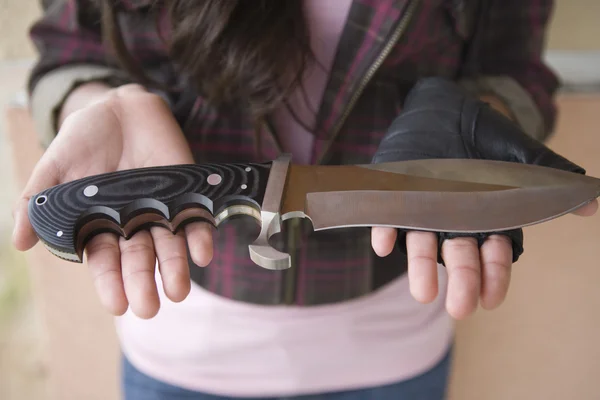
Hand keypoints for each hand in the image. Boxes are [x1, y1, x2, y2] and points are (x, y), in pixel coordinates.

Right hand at [13, 84, 212, 318]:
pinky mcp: (186, 194)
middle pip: (139, 259)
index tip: (118, 305)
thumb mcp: (53, 168)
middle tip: (148, 308)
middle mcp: (133, 224)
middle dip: (143, 283)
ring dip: (176, 269)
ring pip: (169, 245)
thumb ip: (38, 202)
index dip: (111, 283)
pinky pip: (196, 219)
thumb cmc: (82, 141)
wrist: (118, 109)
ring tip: (178, 291)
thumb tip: (19, 243)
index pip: (106, 261)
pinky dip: (200, 237)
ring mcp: (160, 210)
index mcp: (101, 225)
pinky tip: (202, 254)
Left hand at [370, 77, 597, 318]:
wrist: (445, 107)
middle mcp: (454, 220)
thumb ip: (551, 178)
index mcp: (486, 217)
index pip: (493, 254)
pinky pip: (387, 217)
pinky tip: (386, 245)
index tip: (491, 300)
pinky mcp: (395, 195)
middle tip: (461, 309)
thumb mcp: (522, 154)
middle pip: (459, 257)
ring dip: (421, 268)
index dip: (493, 276)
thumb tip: (592, 203)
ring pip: (422, 244)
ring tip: (424, 293)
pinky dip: (385, 231)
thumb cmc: (485, 135)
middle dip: (462, 281)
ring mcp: (423, 208)